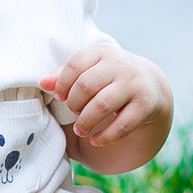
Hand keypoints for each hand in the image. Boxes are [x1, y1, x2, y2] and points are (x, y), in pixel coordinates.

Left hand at [42, 42, 171, 149]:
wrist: (149, 84)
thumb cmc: (108, 77)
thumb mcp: (89, 69)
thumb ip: (65, 75)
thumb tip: (43, 82)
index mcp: (102, 52)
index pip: (75, 64)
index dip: (62, 84)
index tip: (60, 97)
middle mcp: (120, 64)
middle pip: (86, 85)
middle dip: (74, 104)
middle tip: (73, 113)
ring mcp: (134, 84)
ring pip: (103, 104)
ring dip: (86, 121)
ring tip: (80, 129)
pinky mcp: (146, 104)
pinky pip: (122, 125)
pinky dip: (105, 136)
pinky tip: (96, 140)